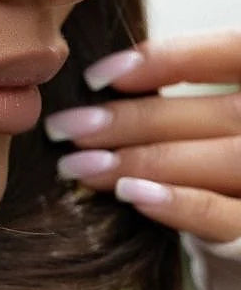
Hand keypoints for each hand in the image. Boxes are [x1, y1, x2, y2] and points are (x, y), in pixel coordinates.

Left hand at [42, 31, 240, 246]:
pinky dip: (178, 203)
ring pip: (224, 159)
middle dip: (135, 119)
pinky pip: (227, 216)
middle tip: (66, 127)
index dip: (168, 58)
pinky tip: (129, 194)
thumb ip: (183, 96)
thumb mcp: (211, 120)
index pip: (232, 51)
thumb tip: (97, 84)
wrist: (239, 238)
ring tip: (79, 165)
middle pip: (220, 113)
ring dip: (143, 160)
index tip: (97, 76)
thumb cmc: (215, 167)